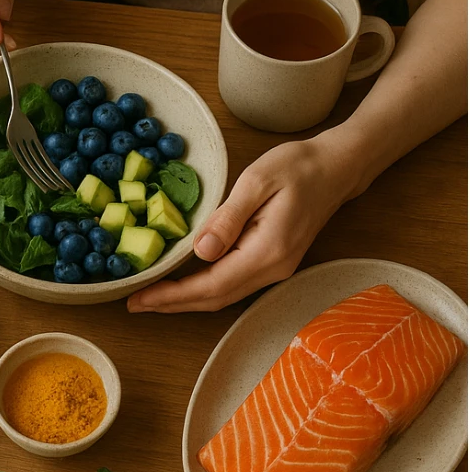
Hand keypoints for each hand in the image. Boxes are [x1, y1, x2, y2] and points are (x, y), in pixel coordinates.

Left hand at [127, 137, 359, 314]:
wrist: (336, 168)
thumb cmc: (297, 167)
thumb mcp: (257, 181)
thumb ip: (228, 218)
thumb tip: (200, 253)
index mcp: (267, 251)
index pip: (212, 285)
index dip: (173, 295)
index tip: (140, 297)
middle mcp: (273, 269)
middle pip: (216, 298)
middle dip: (173, 304)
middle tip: (135, 303)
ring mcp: (276, 269)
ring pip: (225, 295)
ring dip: (187, 300)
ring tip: (152, 297)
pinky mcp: (275, 262)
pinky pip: (234, 284)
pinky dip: (205, 289)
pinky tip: (185, 283)